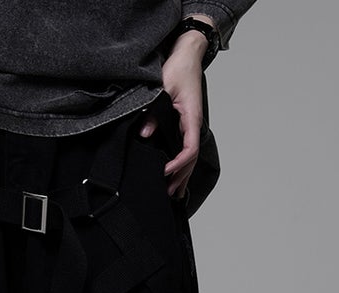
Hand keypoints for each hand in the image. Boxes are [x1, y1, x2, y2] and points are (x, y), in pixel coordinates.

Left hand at [137, 32, 206, 199]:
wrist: (187, 54)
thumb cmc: (179, 68)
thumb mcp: (163, 88)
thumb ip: (154, 112)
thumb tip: (145, 134)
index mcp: (192, 117)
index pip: (190, 148)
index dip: (179, 163)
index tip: (165, 171)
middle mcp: (194, 124)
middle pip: (191, 158)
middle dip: (181, 176)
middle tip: (168, 192)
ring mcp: (191, 125)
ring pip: (190, 156)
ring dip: (183, 174)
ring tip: (174, 192)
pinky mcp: (186, 123)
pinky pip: (186, 147)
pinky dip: (182, 164)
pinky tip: (177, 175)